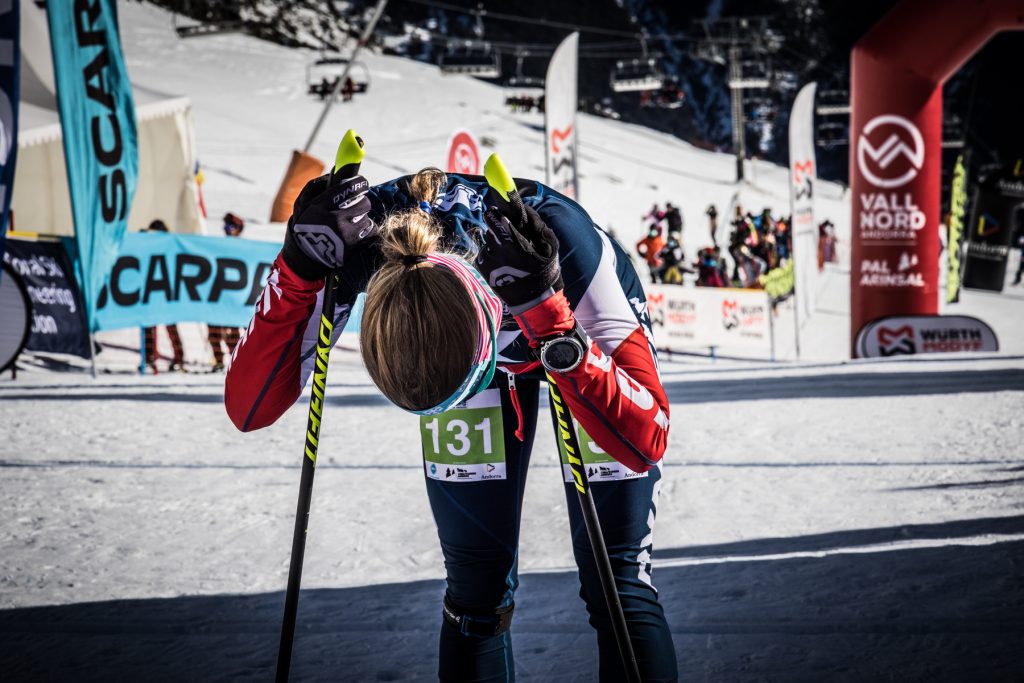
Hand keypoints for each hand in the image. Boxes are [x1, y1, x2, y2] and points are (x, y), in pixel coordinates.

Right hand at [281, 173, 374, 280]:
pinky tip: (355, 232)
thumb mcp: (302, 204)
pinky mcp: (355, 248)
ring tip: (349, 223)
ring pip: (367, 218)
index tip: (362, 183)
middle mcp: (336, 220)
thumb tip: (336, 172)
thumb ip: (317, 186)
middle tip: (353, 205)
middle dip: (360, 201)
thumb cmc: (303, 227)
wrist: (303, 259)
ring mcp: (347, 235)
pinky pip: (371, 232)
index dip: (360, 182)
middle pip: (364, 202)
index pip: (350, 187)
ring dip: (361, 218)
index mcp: (322, 206)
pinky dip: (366, 230)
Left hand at [475, 198, 562, 312]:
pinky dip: (492, 255)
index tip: (499, 212)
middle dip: (499, 230)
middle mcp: (497, 252)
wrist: (533, 301)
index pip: (494, 218)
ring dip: (496, 243)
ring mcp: (488, 262)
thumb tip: (526, 209)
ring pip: (487, 242)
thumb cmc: (545, 272)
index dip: (496, 213)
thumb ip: (538, 225)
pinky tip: (504, 263)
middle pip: (490, 229)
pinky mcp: (482, 269)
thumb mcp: (550, 246)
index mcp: (513, 244)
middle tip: (510, 237)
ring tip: (510, 255)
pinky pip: (485, 253)